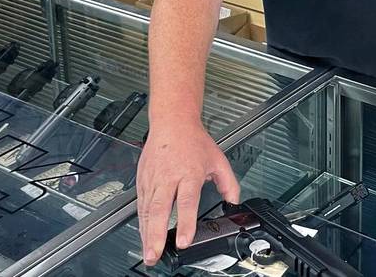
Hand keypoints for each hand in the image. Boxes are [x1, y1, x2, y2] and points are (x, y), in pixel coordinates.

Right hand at [137, 120, 239, 264]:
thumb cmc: (194, 141)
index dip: (185, 223)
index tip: (183, 240)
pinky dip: (141, 222)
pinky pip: (141, 205)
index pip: (186, 202)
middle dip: (156, 234)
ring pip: (147, 210)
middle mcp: (169, 177)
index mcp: (189, 173)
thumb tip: (234, 202)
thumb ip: (229, 183)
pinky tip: (143, 236)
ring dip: (146, 234)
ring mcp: (153, 179)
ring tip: (149, 253)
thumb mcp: (218, 160)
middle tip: (156, 254)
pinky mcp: (142, 180)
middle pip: (160, 209)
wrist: (172, 122)